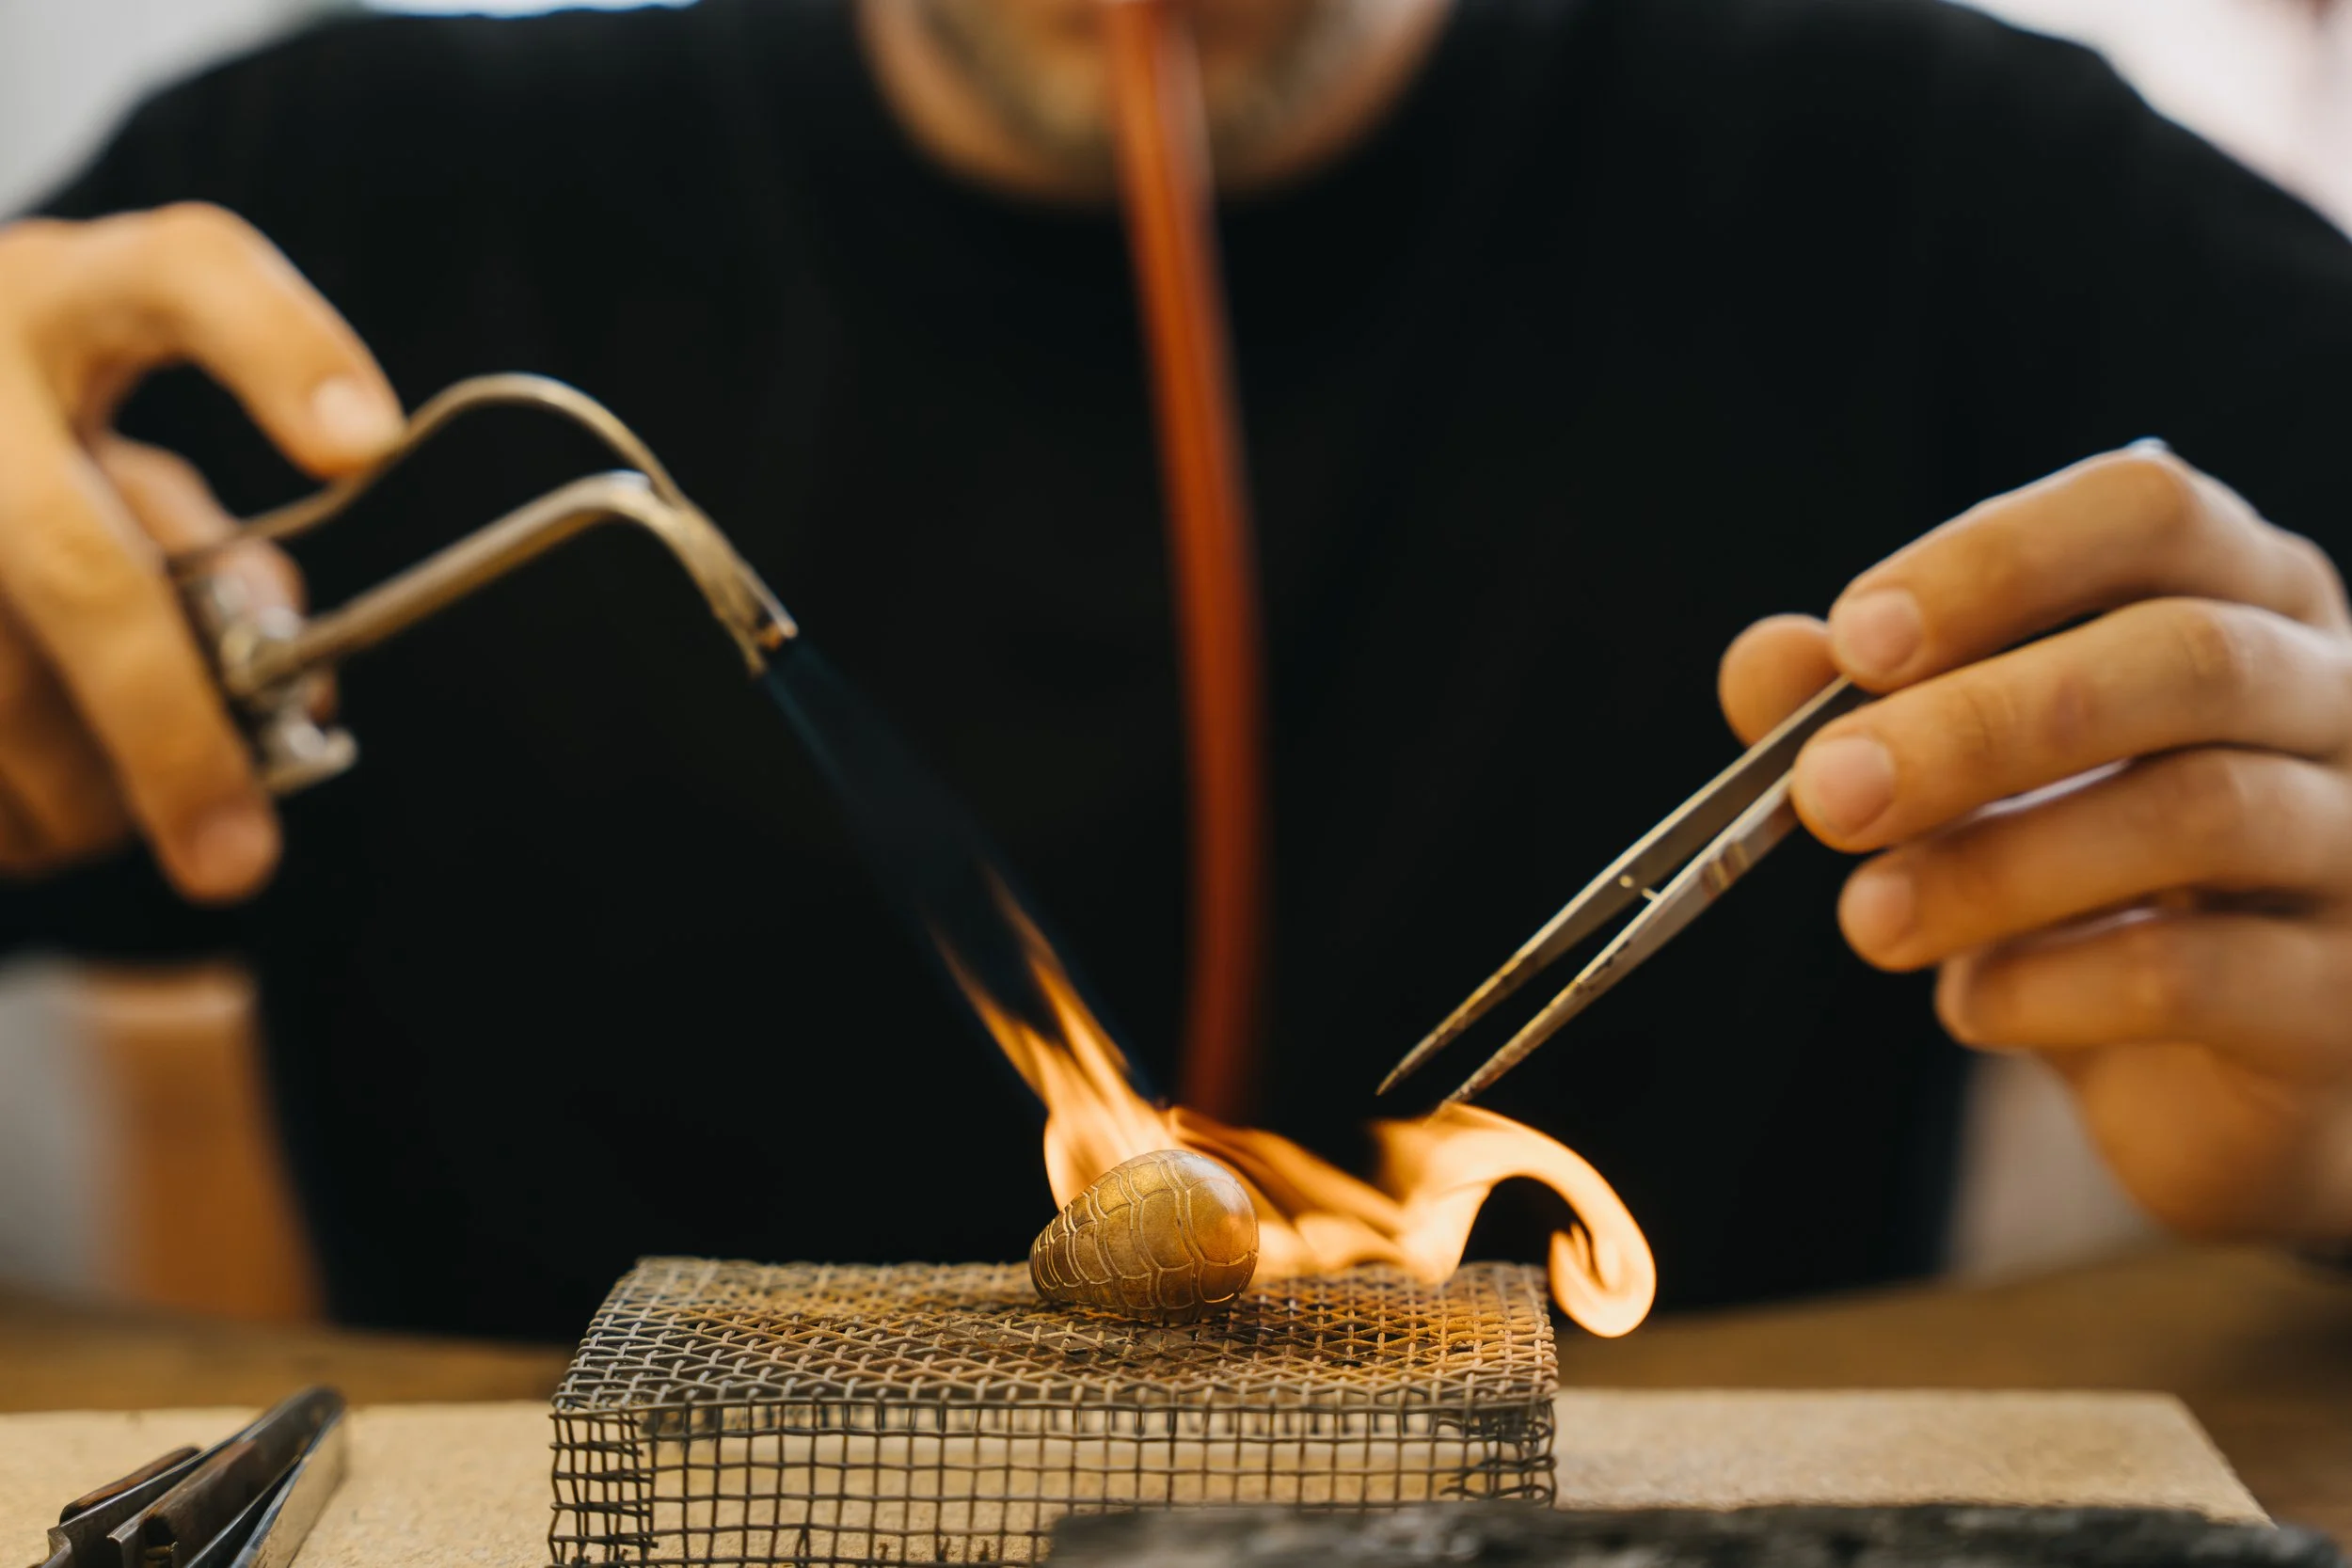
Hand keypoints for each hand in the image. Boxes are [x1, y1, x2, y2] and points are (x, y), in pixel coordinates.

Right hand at [0, 204, 401, 899]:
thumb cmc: (29, 427)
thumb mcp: (118, 436)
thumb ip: (213, 535)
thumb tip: (289, 675)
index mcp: (68, 295)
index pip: (191, 268)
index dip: (282, 352)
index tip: (371, 447)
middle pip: (79, 569)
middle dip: (167, 735)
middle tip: (237, 860)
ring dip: (71, 791)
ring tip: (115, 816)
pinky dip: (4, 815)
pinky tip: (34, 810)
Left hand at [1720, 448, 2351, 1243]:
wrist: (2205, 1075)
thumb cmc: (2078, 874)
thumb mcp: (1963, 778)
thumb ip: (1864, 708)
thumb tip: (1765, 661)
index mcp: (2239, 593)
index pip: (2148, 510)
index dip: (1998, 562)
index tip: (1857, 639)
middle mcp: (2336, 693)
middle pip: (2184, 656)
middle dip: (1982, 721)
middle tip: (1828, 793)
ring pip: (2202, 813)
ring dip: (1998, 864)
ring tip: (1867, 918)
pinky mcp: (2346, 996)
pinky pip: (2202, 973)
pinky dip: (2055, 986)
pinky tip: (1964, 1004)